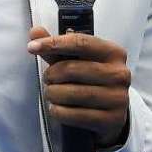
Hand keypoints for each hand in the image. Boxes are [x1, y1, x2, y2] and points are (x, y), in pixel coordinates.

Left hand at [27, 27, 129, 147]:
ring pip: (73, 93)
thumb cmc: (89, 78)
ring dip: (53, 93)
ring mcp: (119, 98)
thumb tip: (35, 31)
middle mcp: (120, 74)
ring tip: (51, 93)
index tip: (32, 47)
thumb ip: (56, 46)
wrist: (110, 111)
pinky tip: (56, 108)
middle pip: (72, 69)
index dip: (53, 43)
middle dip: (52, 74)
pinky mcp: (112, 120)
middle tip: (47, 78)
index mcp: (113, 52)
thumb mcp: (76, 59)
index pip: (80, 42)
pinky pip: (75, 115)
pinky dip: (59, 111)